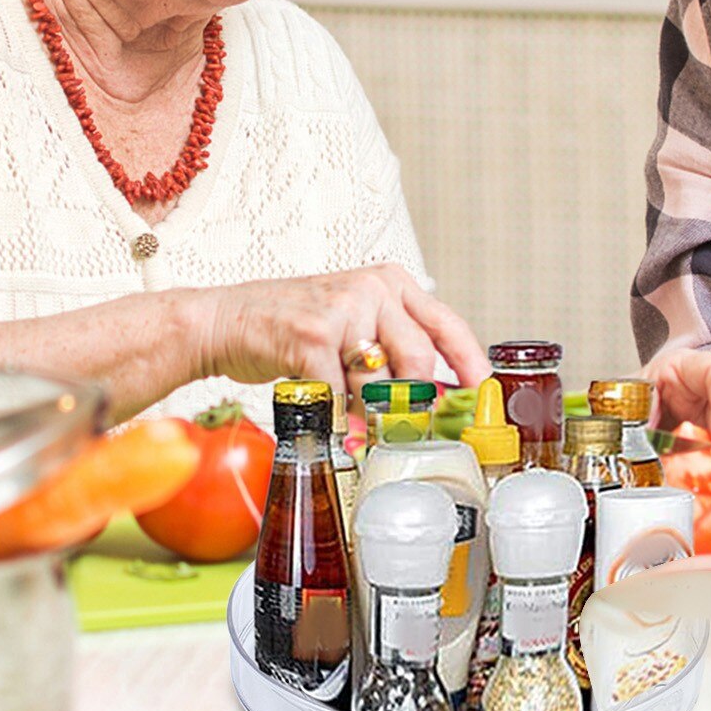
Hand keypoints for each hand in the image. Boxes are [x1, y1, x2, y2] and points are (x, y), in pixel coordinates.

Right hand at [191, 263, 487, 396]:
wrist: (227, 320)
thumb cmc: (292, 328)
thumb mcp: (352, 323)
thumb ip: (389, 350)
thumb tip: (431, 400)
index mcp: (390, 283)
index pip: (446, 323)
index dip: (470, 362)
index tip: (482, 393)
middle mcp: (372, 289)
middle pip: (419, 359)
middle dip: (411, 402)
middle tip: (402, 428)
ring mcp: (342, 309)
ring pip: (379, 382)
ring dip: (367, 415)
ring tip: (353, 421)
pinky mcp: (312, 335)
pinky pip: (340, 395)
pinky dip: (337, 419)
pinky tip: (329, 423)